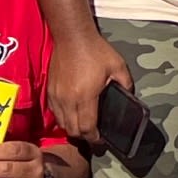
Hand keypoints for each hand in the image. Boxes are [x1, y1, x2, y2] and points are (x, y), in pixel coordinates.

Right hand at [47, 30, 126, 148]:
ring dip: (73, 128)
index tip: (101, 140)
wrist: (71, 36)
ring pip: (62, 124)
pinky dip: (63, 118)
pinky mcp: (50, 91)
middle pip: (73, 131)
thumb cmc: (95, 50)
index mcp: (85, 96)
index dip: (94, 139)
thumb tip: (128, 97)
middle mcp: (68, 100)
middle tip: (93, 135)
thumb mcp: (118, 66)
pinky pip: (55, 113)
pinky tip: (72, 113)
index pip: (87, 128)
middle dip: (84, 137)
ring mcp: (56, 96)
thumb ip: (125, 85)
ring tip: (83, 125)